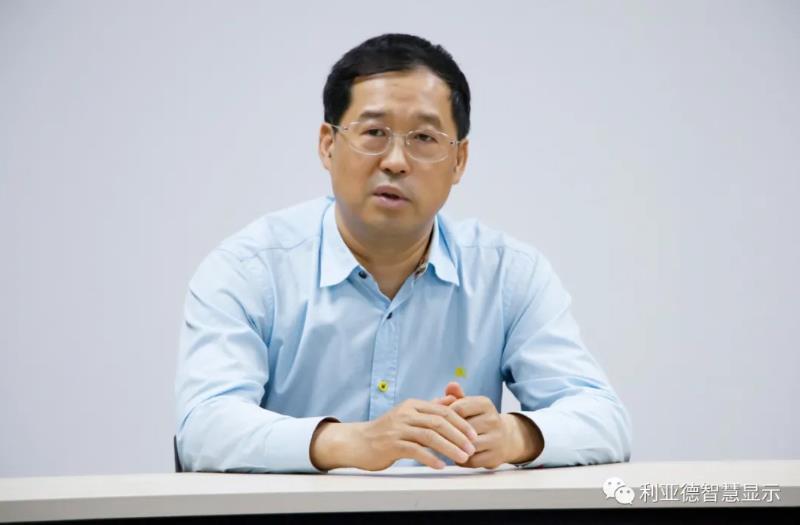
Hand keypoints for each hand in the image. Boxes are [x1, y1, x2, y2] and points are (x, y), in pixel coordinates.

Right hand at [310, 398, 478, 470]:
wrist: (357, 442)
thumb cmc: (386, 431)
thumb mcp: (408, 415)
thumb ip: (429, 409)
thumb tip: (451, 401)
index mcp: (413, 405)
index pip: (443, 411)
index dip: (461, 422)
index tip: (473, 435)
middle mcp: (406, 414)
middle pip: (439, 422)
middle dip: (459, 436)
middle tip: (472, 448)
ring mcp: (398, 429)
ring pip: (430, 436)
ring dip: (449, 448)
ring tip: (462, 458)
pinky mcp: (391, 444)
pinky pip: (415, 450)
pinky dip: (430, 458)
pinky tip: (440, 466)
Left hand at [436, 382, 543, 468]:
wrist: (505, 439)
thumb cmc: (479, 419)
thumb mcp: (469, 405)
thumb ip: (456, 396)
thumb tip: (450, 385)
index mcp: (485, 404)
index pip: (459, 407)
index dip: (445, 416)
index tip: (438, 421)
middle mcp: (493, 420)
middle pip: (462, 427)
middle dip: (448, 433)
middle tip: (437, 436)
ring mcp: (496, 439)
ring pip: (466, 445)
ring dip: (454, 447)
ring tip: (445, 446)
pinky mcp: (495, 457)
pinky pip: (471, 460)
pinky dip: (461, 460)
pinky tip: (457, 455)